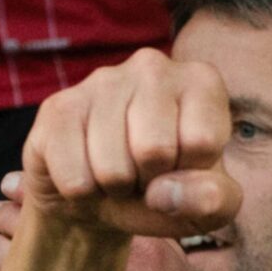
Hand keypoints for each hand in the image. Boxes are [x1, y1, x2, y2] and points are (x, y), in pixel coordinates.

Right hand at [19, 48, 241, 240]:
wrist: (104, 195)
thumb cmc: (169, 189)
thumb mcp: (210, 203)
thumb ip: (214, 199)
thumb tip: (165, 192)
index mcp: (201, 81)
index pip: (202, 141)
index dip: (190, 172)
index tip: (182, 165)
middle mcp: (153, 67)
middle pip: (154, 150)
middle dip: (150, 181)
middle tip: (145, 172)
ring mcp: (101, 81)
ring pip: (112, 168)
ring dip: (116, 188)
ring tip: (118, 172)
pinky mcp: (57, 108)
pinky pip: (74, 178)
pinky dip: (83, 193)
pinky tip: (86, 170)